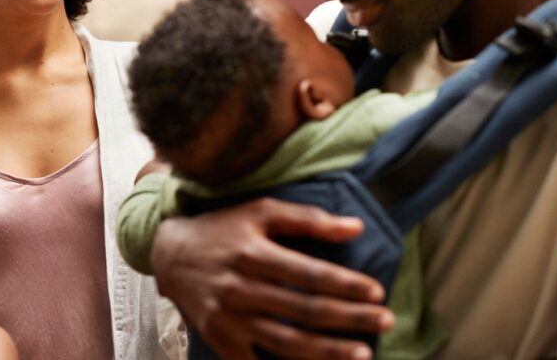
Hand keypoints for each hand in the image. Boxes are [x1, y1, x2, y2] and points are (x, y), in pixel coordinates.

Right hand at [150, 197, 393, 359]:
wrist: (170, 253)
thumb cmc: (223, 228)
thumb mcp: (260, 211)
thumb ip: (307, 218)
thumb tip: (356, 226)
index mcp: (252, 252)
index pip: (308, 273)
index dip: (345, 284)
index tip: (376, 292)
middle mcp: (240, 287)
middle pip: (304, 310)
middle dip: (351, 318)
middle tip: (386, 321)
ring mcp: (229, 317)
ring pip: (287, 343)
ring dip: (329, 352)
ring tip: (364, 354)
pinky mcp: (220, 338)